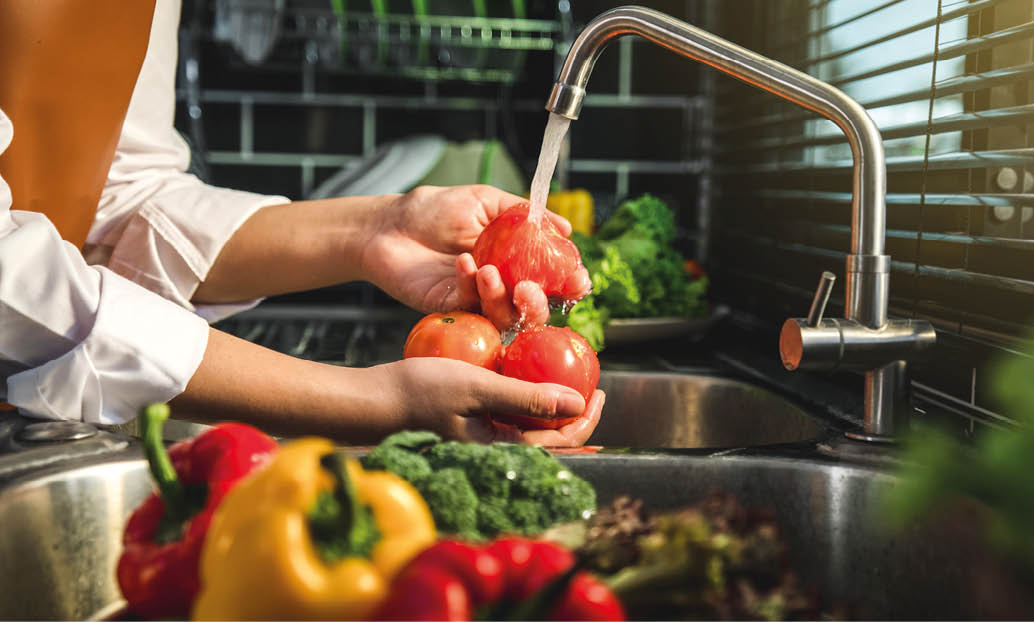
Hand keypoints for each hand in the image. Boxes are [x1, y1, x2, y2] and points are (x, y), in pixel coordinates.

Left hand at [362, 185, 590, 329]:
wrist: (389, 224)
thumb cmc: (435, 210)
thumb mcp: (485, 202)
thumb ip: (523, 213)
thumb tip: (565, 228)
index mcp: (515, 261)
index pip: (552, 280)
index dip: (569, 284)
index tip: (578, 279)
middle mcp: (501, 286)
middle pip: (533, 310)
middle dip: (539, 304)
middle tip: (528, 288)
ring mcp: (476, 301)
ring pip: (504, 316)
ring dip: (501, 296)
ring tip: (488, 270)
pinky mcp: (450, 310)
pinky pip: (470, 307)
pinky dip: (469, 285)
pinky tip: (462, 262)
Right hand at [377, 357, 604, 446]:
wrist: (371, 400)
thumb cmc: (419, 392)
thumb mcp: (477, 388)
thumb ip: (527, 398)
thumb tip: (578, 405)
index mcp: (502, 449)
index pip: (560, 443)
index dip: (586, 420)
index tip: (600, 393)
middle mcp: (495, 449)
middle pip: (549, 438)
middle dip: (574, 413)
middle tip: (591, 385)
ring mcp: (482, 437)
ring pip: (529, 426)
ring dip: (551, 404)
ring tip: (566, 378)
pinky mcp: (469, 423)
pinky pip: (507, 414)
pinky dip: (525, 397)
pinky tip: (527, 375)